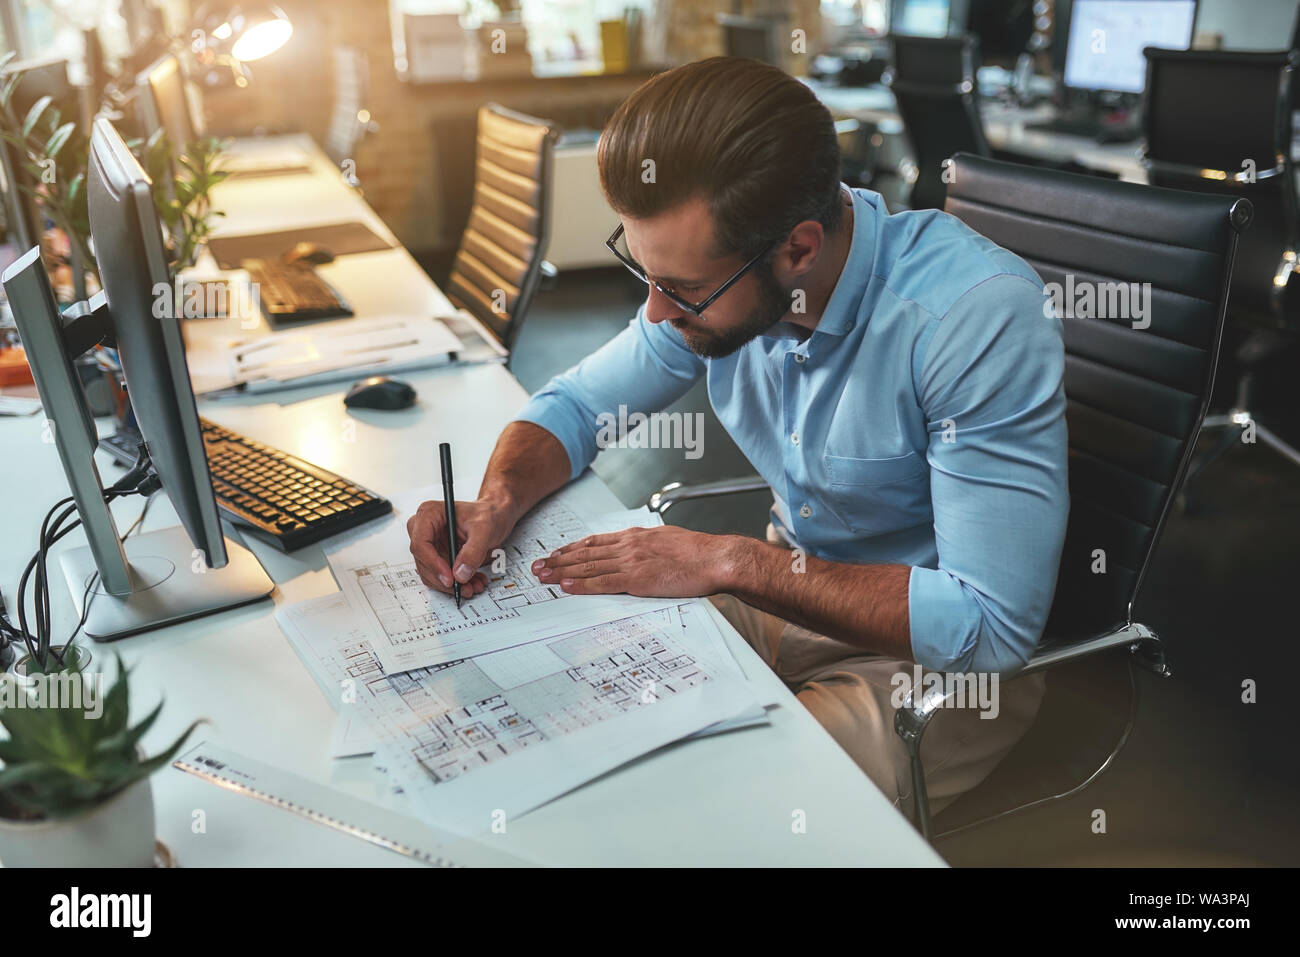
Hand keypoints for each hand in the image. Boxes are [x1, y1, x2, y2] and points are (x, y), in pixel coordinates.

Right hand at [406, 497, 515, 596]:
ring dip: (451, 585)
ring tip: (473, 585)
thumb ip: (473, 551)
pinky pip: (441, 576)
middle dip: (444, 579)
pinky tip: (472, 581)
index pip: (421, 544)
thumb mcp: (484, 529)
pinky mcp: (438, 556)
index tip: (450, 578)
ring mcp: (430, 544)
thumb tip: (460, 573)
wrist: (495, 516)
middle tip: (464, 587)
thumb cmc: (487, 514)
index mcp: (429, 514)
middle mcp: (425, 530)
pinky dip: (456, 583)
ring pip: (431, 573)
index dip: (433, 564)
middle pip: (424, 562)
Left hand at [531, 525, 734, 597]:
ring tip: (543, 576)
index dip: (572, 548)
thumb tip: (642, 552)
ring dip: (562, 572)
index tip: (555, 553)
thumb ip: (649, 546)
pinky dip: (581, 585)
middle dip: (558, 560)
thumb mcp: (668, 540)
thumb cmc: (698, 553)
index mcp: (636, 537)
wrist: (714, 558)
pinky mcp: (637, 579)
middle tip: (537, 566)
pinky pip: (602, 583)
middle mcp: (628, 545)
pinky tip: (566, 587)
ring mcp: (631, 561)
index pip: (595, 542)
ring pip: (588, 567)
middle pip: (585, 553)